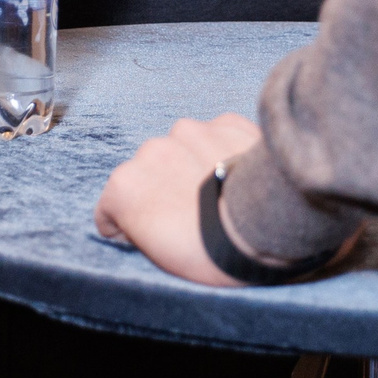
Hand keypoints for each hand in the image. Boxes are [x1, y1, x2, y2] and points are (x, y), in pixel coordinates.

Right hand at [93, 113, 264, 285]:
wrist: (266, 226)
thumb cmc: (212, 252)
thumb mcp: (158, 254)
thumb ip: (140, 225)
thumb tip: (145, 219)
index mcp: (124, 185)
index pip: (111, 205)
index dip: (131, 224)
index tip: (156, 235)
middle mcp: (149, 150)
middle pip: (151, 172)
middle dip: (166, 188)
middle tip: (194, 216)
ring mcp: (188, 132)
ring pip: (184, 148)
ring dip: (195, 164)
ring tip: (221, 195)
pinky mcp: (225, 122)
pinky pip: (217, 135)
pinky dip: (224, 150)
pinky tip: (240, 177)